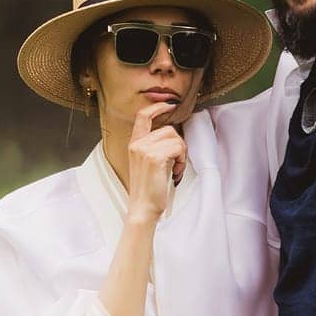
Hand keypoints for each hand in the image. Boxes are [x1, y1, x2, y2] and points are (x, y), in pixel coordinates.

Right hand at [126, 101, 187, 222]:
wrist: (142, 210)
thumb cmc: (147, 191)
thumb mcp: (146, 164)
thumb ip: (153, 147)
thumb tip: (172, 136)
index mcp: (134, 144)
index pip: (143, 115)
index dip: (157, 107)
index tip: (170, 105)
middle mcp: (137, 144)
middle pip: (168, 129)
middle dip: (178, 145)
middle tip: (176, 164)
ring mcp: (144, 150)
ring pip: (175, 138)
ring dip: (181, 154)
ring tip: (175, 170)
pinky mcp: (154, 157)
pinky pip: (178, 148)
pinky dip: (182, 160)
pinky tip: (176, 173)